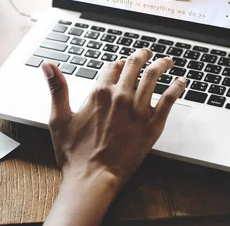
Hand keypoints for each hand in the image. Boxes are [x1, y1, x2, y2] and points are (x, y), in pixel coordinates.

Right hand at [42, 49, 185, 225]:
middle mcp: (120, 97)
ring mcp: (138, 110)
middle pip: (134, 67)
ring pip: (153, 78)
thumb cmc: (74, 153)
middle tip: (147, 53)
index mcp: (98, 93)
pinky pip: (169, 100)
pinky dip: (177, 88)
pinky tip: (182, 82)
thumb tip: (47, 65)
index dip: (116, 63)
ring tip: (167, 61)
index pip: (111, 67)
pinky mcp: (152, 125)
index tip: (120, 63)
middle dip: (141, 56)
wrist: (93, 178)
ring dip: (161, 65)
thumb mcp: (59, 118)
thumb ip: (57, 88)